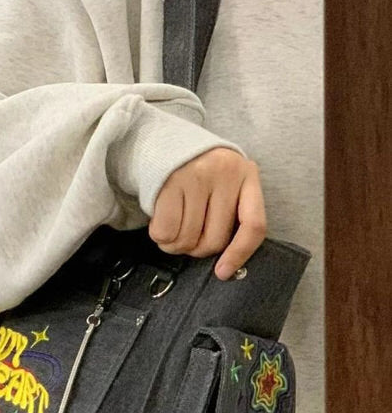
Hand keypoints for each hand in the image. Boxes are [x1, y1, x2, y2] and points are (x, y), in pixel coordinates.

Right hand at [148, 147, 266, 279]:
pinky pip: (166, 231)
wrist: (161, 140)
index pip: (253, 225)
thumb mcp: (223, 183)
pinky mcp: (171, 182)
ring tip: (170, 230)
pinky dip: (160, 237)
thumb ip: (229, 212)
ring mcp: (197, 176)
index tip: (222, 273)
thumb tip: (225, 265)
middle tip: (185, 238)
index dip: (239, 254)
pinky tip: (159, 224)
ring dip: (175, 245)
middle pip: (214, 240)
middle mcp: (226, 173)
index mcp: (248, 175)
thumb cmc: (196, 173)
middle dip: (195, 249)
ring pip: (188, 239)